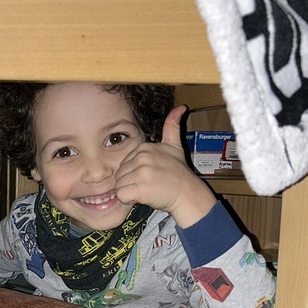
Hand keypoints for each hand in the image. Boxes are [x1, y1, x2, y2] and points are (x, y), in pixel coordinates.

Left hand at [114, 105, 215, 227]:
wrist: (188, 194)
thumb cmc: (179, 173)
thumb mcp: (175, 146)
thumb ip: (172, 126)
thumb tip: (181, 107)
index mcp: (145, 147)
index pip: (124, 164)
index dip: (134, 173)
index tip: (150, 176)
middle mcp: (142, 157)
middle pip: (120, 174)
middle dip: (131, 183)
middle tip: (149, 185)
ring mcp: (141, 172)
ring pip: (119, 185)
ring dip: (130, 192)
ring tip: (147, 190)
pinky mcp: (140, 188)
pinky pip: (121, 195)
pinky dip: (129, 200)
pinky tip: (142, 197)